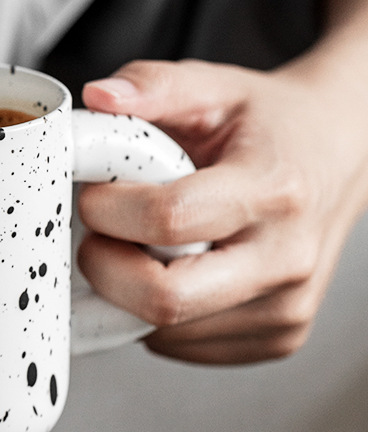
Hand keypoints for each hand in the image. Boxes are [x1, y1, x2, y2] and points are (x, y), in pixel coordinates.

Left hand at [77, 55, 367, 363]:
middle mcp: (286, 258)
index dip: (108, 210)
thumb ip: (153, 85)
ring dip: (127, 293)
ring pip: (165, 331)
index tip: (93, 196)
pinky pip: (183, 346)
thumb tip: (96, 97)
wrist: (338, 155)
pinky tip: (170, 271)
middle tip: (100, 235)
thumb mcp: (215, 86)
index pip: (169, 220)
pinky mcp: (277, 337)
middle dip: (106, 269)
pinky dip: (155, 316)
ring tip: (141, 246)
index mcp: (273, 189)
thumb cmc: (271, 124)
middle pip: (164, 300)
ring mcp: (286, 309)